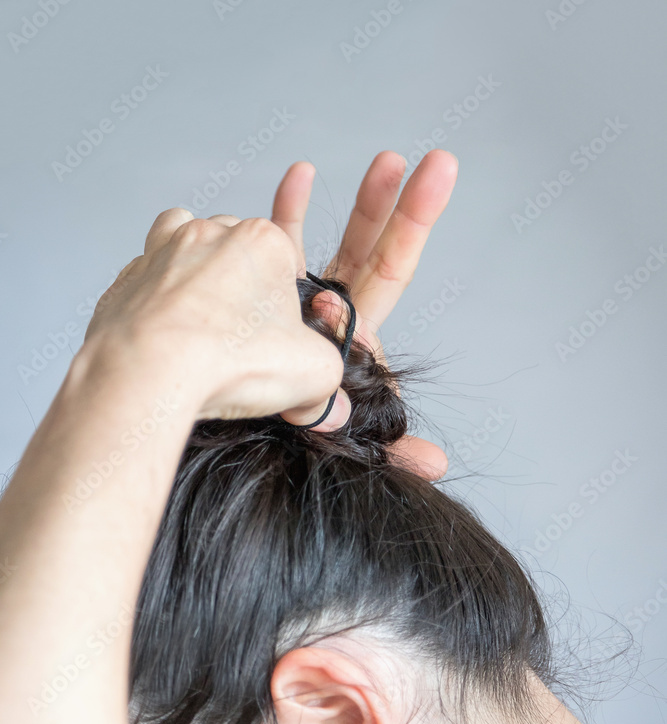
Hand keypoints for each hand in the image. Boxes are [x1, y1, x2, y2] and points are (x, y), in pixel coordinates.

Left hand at [84, 213, 345, 427]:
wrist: (148, 370)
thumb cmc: (229, 358)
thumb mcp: (314, 373)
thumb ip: (326, 376)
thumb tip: (316, 400)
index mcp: (262, 241)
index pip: (287, 262)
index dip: (288, 306)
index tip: (282, 339)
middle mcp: (210, 234)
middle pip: (237, 253)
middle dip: (243, 288)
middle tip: (245, 338)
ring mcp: (162, 252)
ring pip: (186, 250)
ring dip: (197, 278)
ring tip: (203, 325)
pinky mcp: (127, 281)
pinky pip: (146, 282)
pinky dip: (156, 303)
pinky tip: (165, 337)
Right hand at [270, 149, 458, 477]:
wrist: (217, 419)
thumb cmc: (284, 429)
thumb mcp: (346, 437)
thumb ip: (392, 447)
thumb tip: (437, 463)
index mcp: (354, 332)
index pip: (390, 270)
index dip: (411, 227)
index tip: (431, 182)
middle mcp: (331, 310)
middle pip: (372, 248)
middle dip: (399, 205)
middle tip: (432, 164)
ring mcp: (297, 299)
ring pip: (334, 242)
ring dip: (360, 204)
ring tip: (386, 160)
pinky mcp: (260, 293)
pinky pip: (279, 245)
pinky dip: (290, 209)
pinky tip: (302, 174)